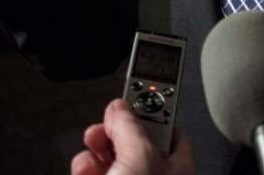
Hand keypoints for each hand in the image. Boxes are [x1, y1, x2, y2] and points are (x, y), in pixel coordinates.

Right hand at [71, 99, 193, 174]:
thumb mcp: (138, 156)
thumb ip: (130, 126)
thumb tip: (120, 108)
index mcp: (178, 167)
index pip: (173, 130)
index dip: (155, 110)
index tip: (137, 96)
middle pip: (135, 140)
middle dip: (116, 129)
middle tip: (107, 123)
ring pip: (111, 157)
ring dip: (96, 148)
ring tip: (93, 145)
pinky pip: (95, 171)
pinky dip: (86, 168)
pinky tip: (85, 169)